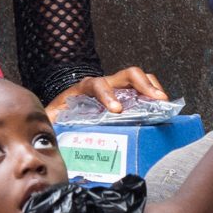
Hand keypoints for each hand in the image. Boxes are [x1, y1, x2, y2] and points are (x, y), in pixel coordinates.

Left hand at [45, 65, 170, 119]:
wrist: (64, 111)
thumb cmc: (60, 116)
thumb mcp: (52, 119)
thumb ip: (50, 124)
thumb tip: (49, 137)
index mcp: (84, 89)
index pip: (97, 85)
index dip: (107, 95)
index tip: (117, 110)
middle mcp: (104, 84)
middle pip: (126, 75)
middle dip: (143, 85)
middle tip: (156, 99)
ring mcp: (117, 89)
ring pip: (139, 79)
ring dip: (153, 88)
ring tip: (164, 102)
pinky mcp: (126, 97)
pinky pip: (143, 91)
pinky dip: (154, 96)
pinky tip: (162, 109)